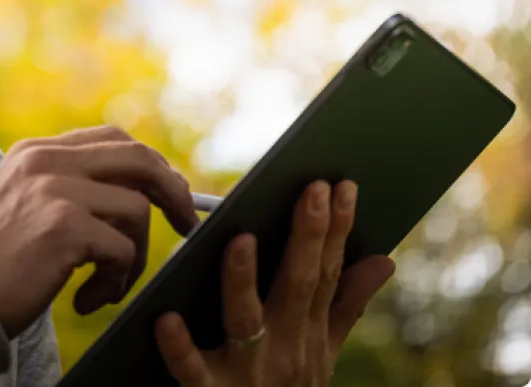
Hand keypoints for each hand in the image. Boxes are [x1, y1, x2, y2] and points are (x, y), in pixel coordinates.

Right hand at [0, 125, 199, 337]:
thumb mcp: (19, 203)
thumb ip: (63, 186)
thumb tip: (131, 193)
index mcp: (37, 150)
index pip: (112, 138)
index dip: (149, 165)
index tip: (168, 192)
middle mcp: (46, 160)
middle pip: (138, 157)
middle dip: (172, 190)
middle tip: (187, 223)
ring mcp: (55, 189)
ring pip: (136, 209)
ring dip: (134, 257)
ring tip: (106, 286)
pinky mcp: (64, 227)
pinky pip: (122, 250)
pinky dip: (116, 282)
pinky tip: (85, 302)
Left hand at [154, 181, 395, 386]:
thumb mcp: (323, 352)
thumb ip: (347, 305)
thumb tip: (386, 259)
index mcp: (308, 331)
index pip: (328, 272)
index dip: (338, 229)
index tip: (343, 184)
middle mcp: (285, 348)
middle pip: (298, 285)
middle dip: (308, 237)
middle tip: (313, 189)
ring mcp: (248, 372)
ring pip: (246, 321)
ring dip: (243, 280)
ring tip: (240, 239)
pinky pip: (192, 370)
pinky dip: (181, 347)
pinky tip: (165, 317)